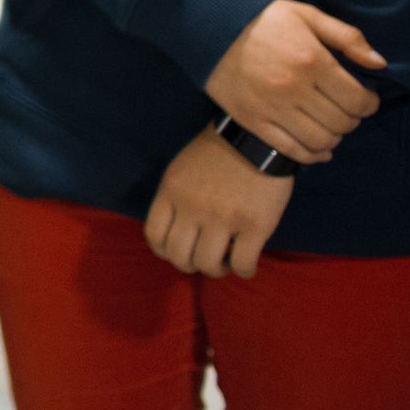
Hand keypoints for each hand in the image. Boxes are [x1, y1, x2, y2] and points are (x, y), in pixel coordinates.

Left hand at [144, 125, 293, 276]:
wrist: (255, 138)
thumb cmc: (216, 155)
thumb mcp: (180, 170)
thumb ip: (173, 199)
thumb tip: (172, 234)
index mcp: (171, 192)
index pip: (154, 236)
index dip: (164, 252)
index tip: (178, 252)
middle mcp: (193, 207)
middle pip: (179, 256)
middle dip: (190, 265)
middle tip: (204, 259)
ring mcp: (223, 217)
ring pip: (208, 264)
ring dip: (216, 270)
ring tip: (225, 262)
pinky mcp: (255, 225)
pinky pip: (242, 264)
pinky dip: (243, 271)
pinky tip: (245, 265)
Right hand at [204, 0, 384, 163]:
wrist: (208, 25)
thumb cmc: (262, 19)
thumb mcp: (307, 15)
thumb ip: (347, 37)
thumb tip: (380, 64)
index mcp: (311, 60)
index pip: (357, 100)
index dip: (369, 103)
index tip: (365, 98)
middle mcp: (293, 88)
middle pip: (342, 122)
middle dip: (352, 118)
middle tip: (345, 109)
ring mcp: (271, 107)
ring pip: (321, 140)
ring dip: (334, 136)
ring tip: (329, 124)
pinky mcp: (252, 120)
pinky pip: (292, 150)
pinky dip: (312, 155)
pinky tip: (317, 146)